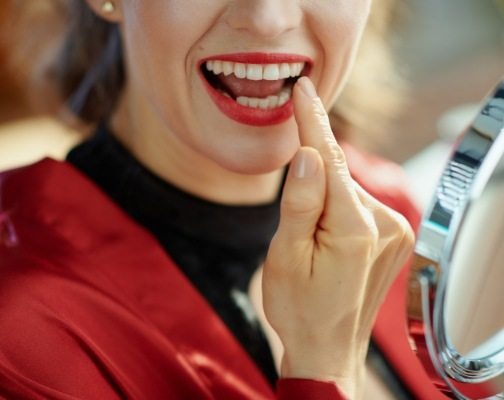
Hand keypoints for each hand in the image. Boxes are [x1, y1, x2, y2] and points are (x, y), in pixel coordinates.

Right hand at [262, 77, 413, 397]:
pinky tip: (326, 239)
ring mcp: (395, 231)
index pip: (330, 159)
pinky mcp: (394, 237)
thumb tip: (308, 154)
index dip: (312, 122)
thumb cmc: (299, 308)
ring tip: (309, 244)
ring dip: (323, 199)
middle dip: (310, 180)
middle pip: (338, 175)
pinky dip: (337, 208)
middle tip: (292, 225)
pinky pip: (357, 205)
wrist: (328, 348)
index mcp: (354, 229)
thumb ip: (300, 202)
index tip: (302, 89)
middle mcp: (385, 224)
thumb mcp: (285, 257)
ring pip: (346, 190)